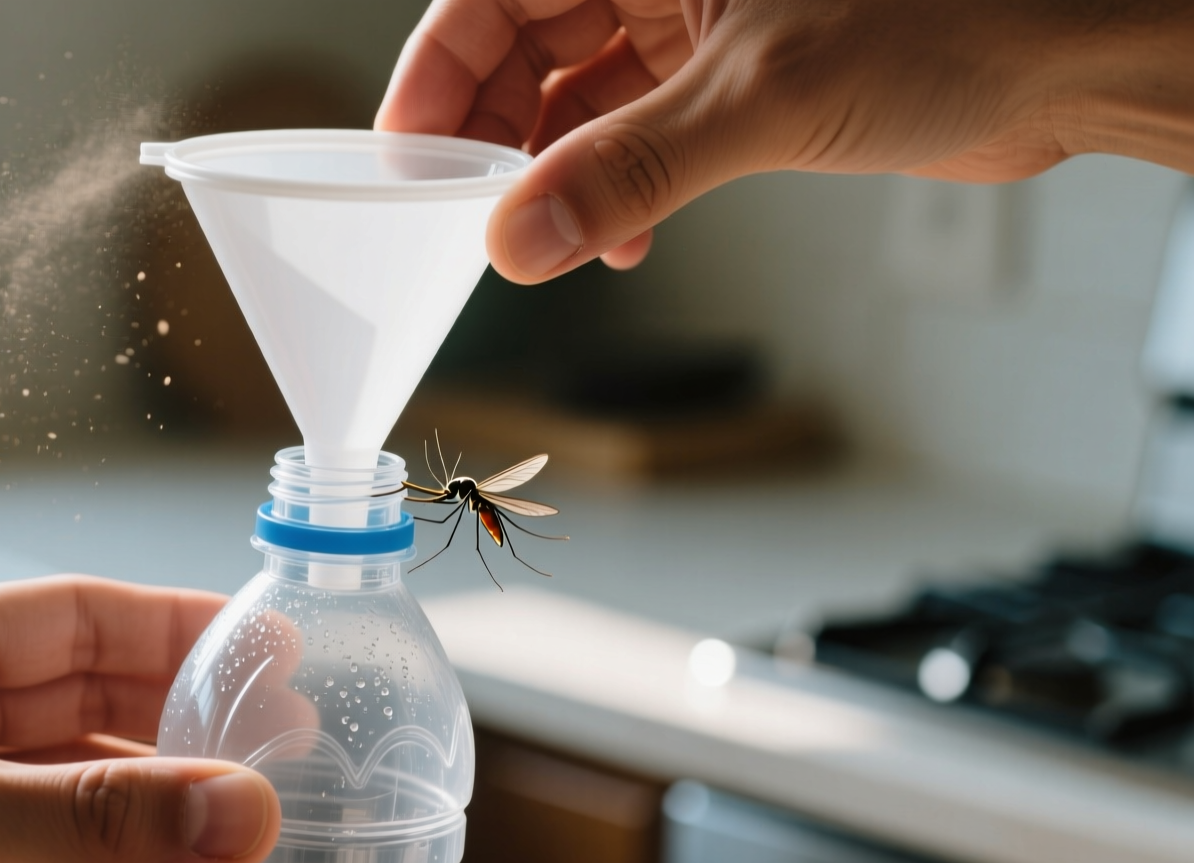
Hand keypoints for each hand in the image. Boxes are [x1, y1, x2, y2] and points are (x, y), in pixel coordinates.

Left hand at [0, 577, 278, 862]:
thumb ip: (85, 818)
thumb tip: (233, 807)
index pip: (85, 621)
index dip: (181, 628)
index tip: (272, 650)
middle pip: (106, 723)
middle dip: (191, 745)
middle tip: (288, 764)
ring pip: (97, 821)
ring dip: (170, 838)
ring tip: (252, 850)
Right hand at [377, 0, 1193, 280]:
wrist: (1059, 58)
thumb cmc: (947, 15)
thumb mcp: (762, 97)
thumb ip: (629, 169)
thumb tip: (520, 238)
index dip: (436, 74)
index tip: (404, 160)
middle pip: (522, 45)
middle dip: (494, 137)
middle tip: (474, 217)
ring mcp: (692, 23)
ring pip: (576, 97)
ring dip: (557, 177)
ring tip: (560, 240)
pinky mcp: (728, 78)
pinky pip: (633, 134)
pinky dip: (617, 189)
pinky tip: (624, 239)